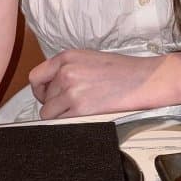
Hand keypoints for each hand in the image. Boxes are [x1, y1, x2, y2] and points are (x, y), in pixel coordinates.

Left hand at [29, 48, 171, 118]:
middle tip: (73, 104)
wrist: (144, 79)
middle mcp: (66, 72)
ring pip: (48, 114)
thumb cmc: (122, 70)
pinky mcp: (80, 109)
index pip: (36, 77)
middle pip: (43, 98)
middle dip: (55, 104)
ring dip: (61, 115)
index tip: (47, 96)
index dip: (40, 90)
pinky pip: (60, 123)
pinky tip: (85, 116)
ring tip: (81, 110)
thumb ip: (68, 69)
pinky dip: (69, 123)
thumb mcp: (89, 59)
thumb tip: (51, 87)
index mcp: (67, 57)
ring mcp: (71, 91)